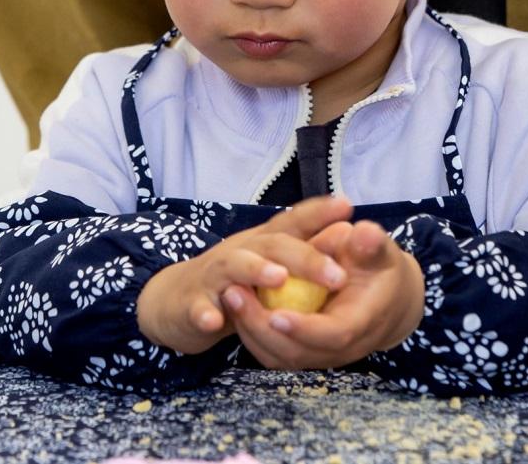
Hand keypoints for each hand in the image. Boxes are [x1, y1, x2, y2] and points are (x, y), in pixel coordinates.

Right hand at [136, 197, 352, 353]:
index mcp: (263, 243)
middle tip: (337, 274)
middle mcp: (240, 251)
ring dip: (255, 270)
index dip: (318, 212)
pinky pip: (198, 307)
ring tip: (278, 278)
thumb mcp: (272, 265)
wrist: (177, 299)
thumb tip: (351, 232)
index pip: (292, 221)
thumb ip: (307, 250)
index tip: (348, 206)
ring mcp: (214, 275)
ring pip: (233, 266)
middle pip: (272, 245)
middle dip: (305, 257)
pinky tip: (214, 321)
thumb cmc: (236, 281)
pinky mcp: (192, 302)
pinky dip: (205, 312)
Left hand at [223, 220, 424, 369]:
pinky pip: (274, 354)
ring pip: (281, 358)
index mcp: (362, 322)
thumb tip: (364, 234)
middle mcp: (342, 347)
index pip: (334, 335)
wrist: (386, 299)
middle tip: (235, 293)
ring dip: (251, 332)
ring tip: (230, 295)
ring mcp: (322, 354)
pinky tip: (237, 306)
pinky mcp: (306, 353)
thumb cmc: (378, 268)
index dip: (305, 329)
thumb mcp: (379, 251)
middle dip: (263, 328)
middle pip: (299, 353)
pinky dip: (252, 336)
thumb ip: (371, 243)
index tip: (276, 314)